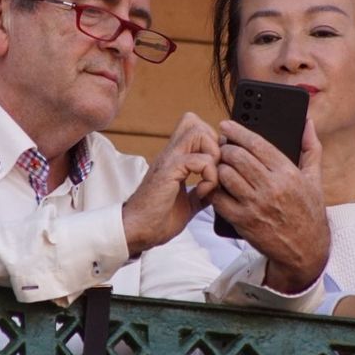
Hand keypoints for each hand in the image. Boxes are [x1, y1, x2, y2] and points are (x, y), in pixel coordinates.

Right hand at [121, 112, 220, 255]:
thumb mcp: (187, 203)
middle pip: (196, 123)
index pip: (194, 127)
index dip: (211, 141)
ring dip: (213, 156)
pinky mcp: (168, 172)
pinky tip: (202, 192)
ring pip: (198, 133)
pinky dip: (209, 176)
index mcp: (174, 159)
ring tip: (210, 180)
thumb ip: (201, 192)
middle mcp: (170, 154)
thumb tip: (216, 190)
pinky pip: (199, 160)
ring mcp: (168, 161)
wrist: (138, 232)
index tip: (216, 167)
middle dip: (214, 144)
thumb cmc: (157, 219)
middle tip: (215, 169)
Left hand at [206, 118, 328, 292]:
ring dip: (218, 166)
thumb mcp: (315, 179)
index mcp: (288, 173)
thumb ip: (311, 147)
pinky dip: (215, 189)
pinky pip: (219, 199)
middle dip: (224, 147)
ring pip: (225, 175)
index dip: (237, 131)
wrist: (305, 250)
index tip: (226, 125)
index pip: (257, 144)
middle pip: (237, 157)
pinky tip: (217, 185)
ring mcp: (255, 206)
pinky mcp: (243, 222)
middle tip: (221, 145)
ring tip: (219, 164)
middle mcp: (271, 188)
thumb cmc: (309, 211)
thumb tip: (307, 122)